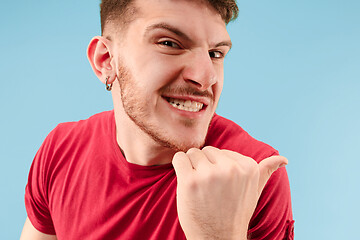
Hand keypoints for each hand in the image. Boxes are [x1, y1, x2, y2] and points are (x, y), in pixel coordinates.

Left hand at [172, 146, 287, 239]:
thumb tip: (284, 159)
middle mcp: (231, 169)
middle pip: (206, 151)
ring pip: (192, 154)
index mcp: (249, 167)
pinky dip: (178, 167)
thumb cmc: (234, 213)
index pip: (221, 151)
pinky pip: (179, 158)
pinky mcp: (190, 181)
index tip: (221, 187)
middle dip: (204, 166)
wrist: (218, 238)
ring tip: (199, 188)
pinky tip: (186, 182)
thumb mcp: (254, 192)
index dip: (217, 168)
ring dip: (191, 168)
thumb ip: (265, 172)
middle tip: (209, 189)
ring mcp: (210, 174)